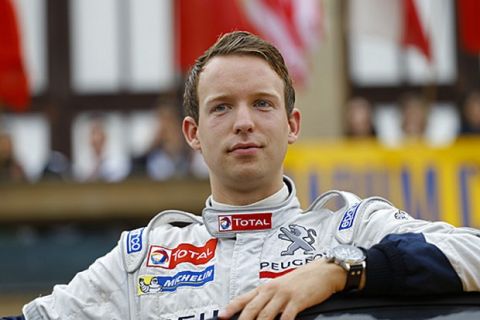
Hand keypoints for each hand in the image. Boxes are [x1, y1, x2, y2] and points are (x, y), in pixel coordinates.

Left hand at [218, 259, 346, 319]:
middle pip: (252, 309)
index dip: (231, 308)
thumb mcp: (280, 286)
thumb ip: (268, 297)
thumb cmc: (301, 280)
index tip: (221, 317)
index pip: (244, 299)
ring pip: (266, 315)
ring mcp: (284, 295)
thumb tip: (255, 310)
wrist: (322, 272)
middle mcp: (272, 290)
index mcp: (266, 287)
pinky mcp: (297, 301)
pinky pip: (287, 317)